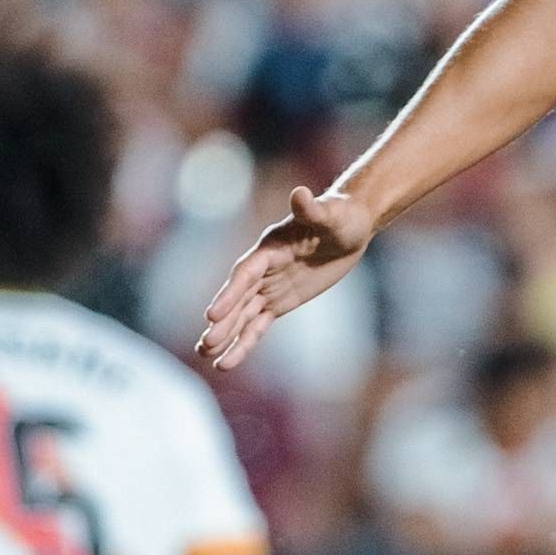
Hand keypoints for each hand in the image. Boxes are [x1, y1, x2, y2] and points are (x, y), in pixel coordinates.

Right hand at [196, 183, 372, 370]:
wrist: (350, 226)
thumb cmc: (341, 215)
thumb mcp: (331, 214)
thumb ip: (312, 209)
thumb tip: (300, 193)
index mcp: (270, 248)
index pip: (245, 274)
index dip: (229, 294)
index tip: (212, 315)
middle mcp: (264, 269)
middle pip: (239, 299)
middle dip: (224, 322)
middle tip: (205, 344)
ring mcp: (270, 287)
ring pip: (243, 315)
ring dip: (226, 335)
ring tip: (205, 355)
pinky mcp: (280, 302)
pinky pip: (259, 325)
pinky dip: (244, 342)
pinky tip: (227, 361)